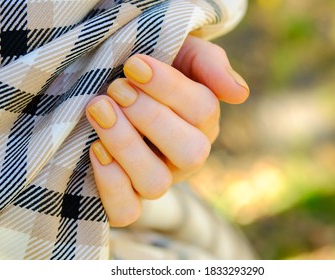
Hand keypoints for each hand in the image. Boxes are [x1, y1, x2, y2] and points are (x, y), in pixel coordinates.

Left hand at [85, 36, 248, 226]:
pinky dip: (111, 185)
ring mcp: (158, 180)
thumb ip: (211, 66)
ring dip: (126, 145)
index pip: (202, 110)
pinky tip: (95, 150)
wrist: (111, 85)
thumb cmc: (150, 69)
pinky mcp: (126, 200)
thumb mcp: (183, 54)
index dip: (168, 88)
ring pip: (155, 183)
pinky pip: (126, 211)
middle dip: (149, 117)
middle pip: (189, 152)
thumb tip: (239, 94)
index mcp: (203, 123)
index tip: (135, 65)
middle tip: (117, 88)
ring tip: (99, 110)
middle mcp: (186, 158)